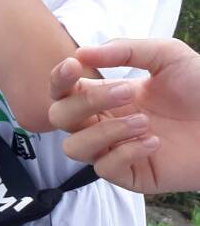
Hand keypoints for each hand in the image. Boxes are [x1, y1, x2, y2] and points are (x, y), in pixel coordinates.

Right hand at [49, 38, 199, 193]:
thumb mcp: (166, 55)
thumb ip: (124, 50)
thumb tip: (80, 52)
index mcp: (106, 96)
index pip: (63, 91)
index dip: (58, 80)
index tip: (74, 66)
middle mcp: (105, 123)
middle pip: (60, 118)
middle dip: (86, 102)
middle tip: (126, 91)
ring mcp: (115, 150)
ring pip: (75, 148)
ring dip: (105, 132)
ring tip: (144, 122)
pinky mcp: (132, 175)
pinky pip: (105, 169)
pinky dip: (126, 153)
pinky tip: (155, 142)